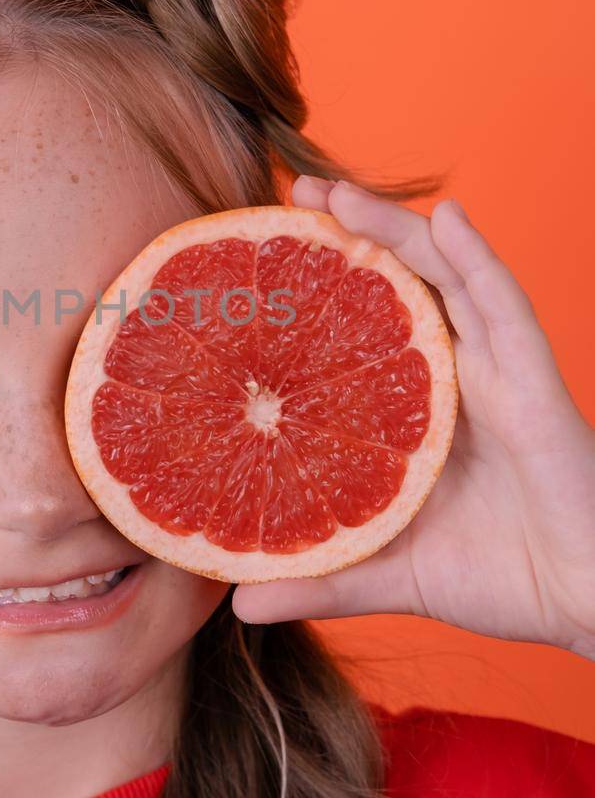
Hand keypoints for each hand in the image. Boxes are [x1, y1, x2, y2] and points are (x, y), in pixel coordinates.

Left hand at [230, 177, 594, 659]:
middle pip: (403, 282)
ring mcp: (498, 372)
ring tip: (341, 194)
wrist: (583, 601)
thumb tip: (237, 602)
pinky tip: (451, 218)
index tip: (268, 249)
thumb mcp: (389, 574)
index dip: (328, 281)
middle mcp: (458, 375)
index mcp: (421, 406)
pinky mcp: (535, 384)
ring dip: (397, 228)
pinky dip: (478, 258)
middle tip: (298, 196)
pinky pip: (506, 308)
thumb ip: (319, 580)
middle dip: (354, 233)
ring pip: (446, 277)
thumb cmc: (503, 578)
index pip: (368, 324)